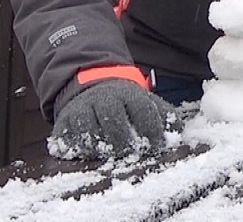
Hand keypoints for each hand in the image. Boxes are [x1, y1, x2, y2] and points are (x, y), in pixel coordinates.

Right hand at [50, 80, 181, 158]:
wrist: (91, 86)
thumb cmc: (126, 102)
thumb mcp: (147, 101)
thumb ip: (165, 115)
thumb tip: (178, 132)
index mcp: (129, 93)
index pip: (142, 109)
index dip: (151, 129)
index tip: (156, 146)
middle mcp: (104, 98)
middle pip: (113, 119)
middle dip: (123, 141)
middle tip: (130, 154)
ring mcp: (82, 109)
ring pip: (88, 130)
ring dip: (100, 147)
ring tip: (109, 156)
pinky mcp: (64, 121)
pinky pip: (67, 139)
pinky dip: (77, 149)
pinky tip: (88, 154)